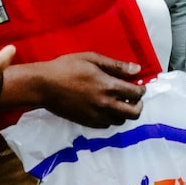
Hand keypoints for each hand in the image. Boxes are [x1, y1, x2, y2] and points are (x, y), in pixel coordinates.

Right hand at [25, 52, 144, 127]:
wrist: (44, 86)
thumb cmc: (67, 67)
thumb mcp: (92, 59)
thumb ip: (116, 66)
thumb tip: (137, 69)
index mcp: (109, 86)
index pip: (136, 94)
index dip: (141, 90)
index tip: (139, 86)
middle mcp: (106, 104)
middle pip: (133, 113)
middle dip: (138, 105)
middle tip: (134, 98)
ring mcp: (96, 116)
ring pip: (121, 121)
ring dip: (124, 112)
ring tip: (119, 102)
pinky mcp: (87, 122)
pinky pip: (106, 125)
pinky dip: (111, 118)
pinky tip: (106, 108)